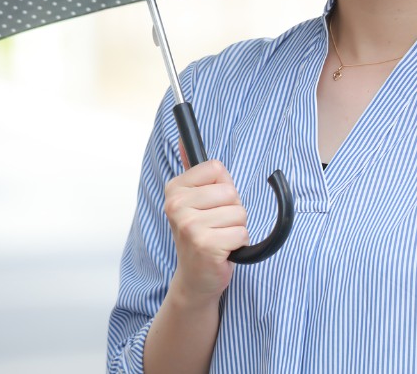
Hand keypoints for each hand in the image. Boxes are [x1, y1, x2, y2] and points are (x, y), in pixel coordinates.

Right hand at [163, 146, 249, 305]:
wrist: (195, 278)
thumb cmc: (200, 235)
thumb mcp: (193, 200)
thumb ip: (193, 170)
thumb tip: (183, 139)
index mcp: (175, 189)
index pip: (217, 168)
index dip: (222, 187)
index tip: (211, 204)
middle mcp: (177, 206)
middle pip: (230, 191)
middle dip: (232, 210)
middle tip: (216, 225)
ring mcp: (189, 226)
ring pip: (239, 213)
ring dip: (236, 228)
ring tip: (219, 238)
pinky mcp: (205, 245)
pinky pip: (242, 233)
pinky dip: (238, 244)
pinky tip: (222, 251)